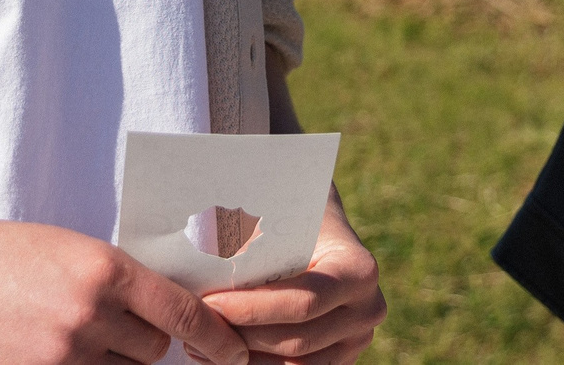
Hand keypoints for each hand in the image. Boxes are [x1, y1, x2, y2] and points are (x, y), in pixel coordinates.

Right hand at [0, 216, 246, 364]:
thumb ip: (117, 278)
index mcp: (102, 268)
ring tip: (69, 332)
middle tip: (111, 324)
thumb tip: (170, 307)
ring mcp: (60, 355)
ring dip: (111, 362)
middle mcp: (87, 315)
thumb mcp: (69, 248)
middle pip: (154, 350)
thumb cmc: (1, 253)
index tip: (236, 353)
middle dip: (144, 342)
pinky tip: (51, 350)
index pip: (182, 312)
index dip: (217, 338)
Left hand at [200, 197, 383, 363]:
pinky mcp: (340, 357)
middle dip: (241, 336)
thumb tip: (203, 247)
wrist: (320, 225)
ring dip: (244, 359)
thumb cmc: (293, 213)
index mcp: (358, 270)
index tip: (209, 303)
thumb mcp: (280, 214)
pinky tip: (223, 354)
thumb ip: (254, 235)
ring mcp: (356, 339)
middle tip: (195, 326)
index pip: (301, 302)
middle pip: (296, 340)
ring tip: (200, 344)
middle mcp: (367, 309)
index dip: (251, 309)